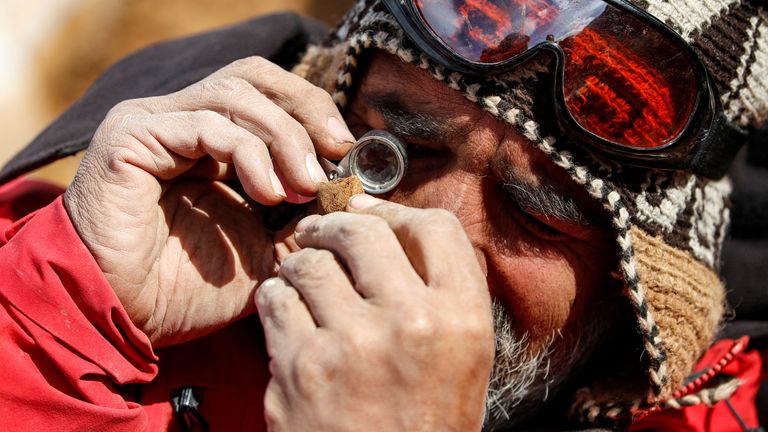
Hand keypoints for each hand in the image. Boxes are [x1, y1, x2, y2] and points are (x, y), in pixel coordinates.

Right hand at [63, 56, 354, 346]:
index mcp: (209, 142)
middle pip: (253, 78)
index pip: (267, 94)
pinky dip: (249, 153)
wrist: (125, 320)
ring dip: (283, 137)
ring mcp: (154, 124)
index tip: (345, 152)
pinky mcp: (133, 137)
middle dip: (305, 110)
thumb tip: (348, 194)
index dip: (312, 111)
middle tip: (335, 154)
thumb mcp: (263, 250)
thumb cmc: (187, 289)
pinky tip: (268, 194)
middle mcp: (180, 122)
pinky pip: (205, 124)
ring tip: (304, 186)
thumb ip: (301, 217)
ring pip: (234, 95)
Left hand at [256, 195, 493, 431]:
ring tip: (303, 279)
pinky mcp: (299, 368)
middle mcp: (410, 324)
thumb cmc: (424, 421)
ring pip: (308, 261)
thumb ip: (440, 291)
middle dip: (334, 224)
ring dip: (300, 263)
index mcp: (462, 320)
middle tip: (320, 231)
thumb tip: (387, 224)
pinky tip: (286, 311)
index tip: (369, 212)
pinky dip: (276, 297)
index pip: (435, 227)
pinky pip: (274, 298)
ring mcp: (351, 344)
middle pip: (362, 231)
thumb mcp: (462, 358)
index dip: (395, 210)